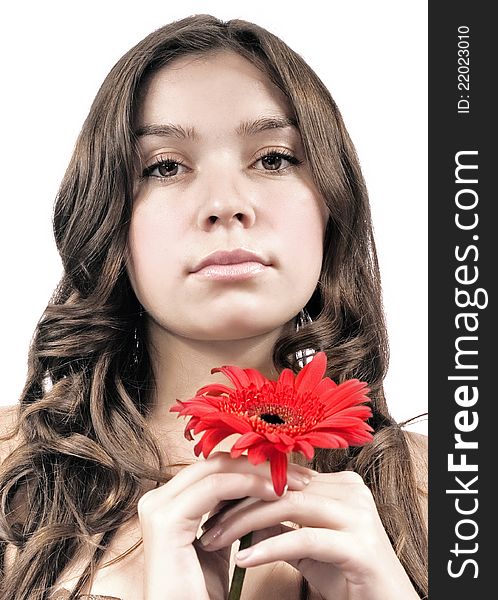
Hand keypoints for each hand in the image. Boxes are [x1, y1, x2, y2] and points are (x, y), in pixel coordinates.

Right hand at [136, 452, 313, 599]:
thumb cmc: (202, 594)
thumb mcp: (221, 543)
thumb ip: (230, 513)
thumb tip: (264, 487)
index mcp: (168, 501)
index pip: (215, 468)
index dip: (254, 465)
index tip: (291, 471)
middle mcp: (158, 498)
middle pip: (216, 463)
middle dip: (261, 463)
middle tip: (300, 473)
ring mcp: (158, 507)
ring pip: (217, 469)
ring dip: (260, 472)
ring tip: (294, 482)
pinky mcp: (166, 520)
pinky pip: (215, 488)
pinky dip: (248, 485)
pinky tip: (276, 492)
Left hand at [199, 470, 419, 599]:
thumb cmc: (348, 576)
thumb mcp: (308, 545)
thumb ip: (281, 523)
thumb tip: (242, 509)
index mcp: (340, 484)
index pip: (281, 477)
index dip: (243, 490)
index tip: (211, 508)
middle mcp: (351, 490)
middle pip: (281, 488)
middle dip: (237, 506)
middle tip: (207, 526)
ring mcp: (358, 514)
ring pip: (288, 506)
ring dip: (244, 524)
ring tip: (215, 540)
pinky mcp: (360, 545)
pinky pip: (304, 538)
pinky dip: (269, 547)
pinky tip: (243, 560)